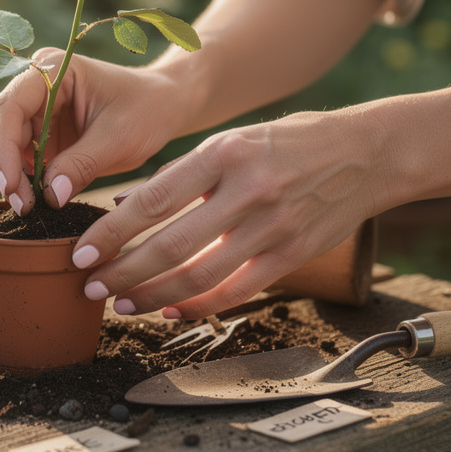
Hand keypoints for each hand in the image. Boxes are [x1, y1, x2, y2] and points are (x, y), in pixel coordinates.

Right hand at [0, 48, 184, 213]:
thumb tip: (50, 197)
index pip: (10, 106)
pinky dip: (20, 179)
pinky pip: (15, 156)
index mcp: (53, 69)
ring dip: (8, 175)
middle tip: (22, 206)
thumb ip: (83, 164)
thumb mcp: (120, 138)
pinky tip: (35, 199)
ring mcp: (34, 107)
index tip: (12, 187)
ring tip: (29, 206)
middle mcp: (35, 83)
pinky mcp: (38, 131)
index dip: (3, 148)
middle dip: (3, 166)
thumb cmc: (146, 110)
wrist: (163, 107)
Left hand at [69, 110, 383, 318]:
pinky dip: (199, 306)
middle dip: (122, 271)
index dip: (111, 232)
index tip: (82, 252)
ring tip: (122, 303)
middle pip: (170, 244)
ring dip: (153, 295)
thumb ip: (184, 174)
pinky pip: (236, 290)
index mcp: (224, 152)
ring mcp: (272, 226)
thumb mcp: (234, 140)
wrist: (368, 153)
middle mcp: (246, 189)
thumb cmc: (291, 142)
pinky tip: (171, 311)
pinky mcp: (292, 254)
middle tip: (90, 286)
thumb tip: (127, 205)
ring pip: (198, 275)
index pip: (153, 199)